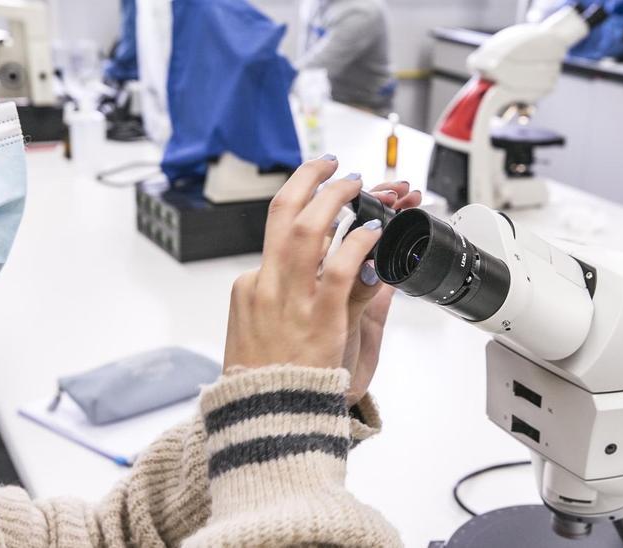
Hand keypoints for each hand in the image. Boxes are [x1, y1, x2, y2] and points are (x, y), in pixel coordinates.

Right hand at [224, 156, 421, 404]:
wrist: (266, 421)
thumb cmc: (270, 384)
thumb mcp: (267, 333)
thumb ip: (294, 300)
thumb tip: (327, 276)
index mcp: (249, 288)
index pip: (275, 233)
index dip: (302, 204)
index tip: (317, 189)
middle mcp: (265, 285)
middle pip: (284, 214)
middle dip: (309, 180)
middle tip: (333, 166)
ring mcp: (290, 300)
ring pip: (311, 229)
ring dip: (337, 199)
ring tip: (358, 184)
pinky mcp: (320, 319)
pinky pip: (342, 268)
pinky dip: (359, 243)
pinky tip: (374, 230)